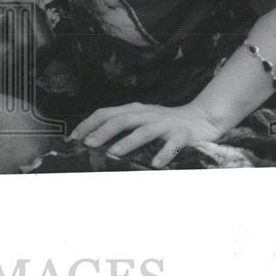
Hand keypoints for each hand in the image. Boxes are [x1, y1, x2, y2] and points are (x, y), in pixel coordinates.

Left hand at [69, 100, 224, 167]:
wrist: (202, 118)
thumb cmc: (165, 123)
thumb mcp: (141, 120)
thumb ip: (121, 127)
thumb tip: (92, 141)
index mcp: (134, 110)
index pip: (106, 112)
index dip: (88, 124)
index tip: (73, 138)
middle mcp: (147, 114)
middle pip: (122, 119)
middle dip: (103, 131)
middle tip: (89, 144)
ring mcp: (165, 123)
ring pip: (144, 131)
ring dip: (127, 142)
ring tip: (113, 153)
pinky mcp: (182, 134)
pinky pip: (173, 144)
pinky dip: (164, 153)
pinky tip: (155, 164)